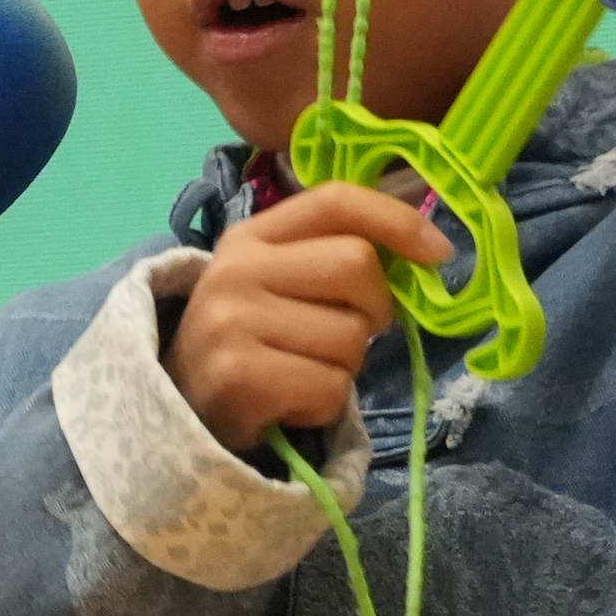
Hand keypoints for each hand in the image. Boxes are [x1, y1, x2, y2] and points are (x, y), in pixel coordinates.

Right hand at [165, 181, 447, 451]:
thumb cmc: (247, 343)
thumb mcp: (274, 282)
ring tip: (303, 372)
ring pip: (351, 337)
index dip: (398, 220)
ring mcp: (235, 323)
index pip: (335, 201)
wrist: (178, 413)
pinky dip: (325, 405)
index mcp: (251, 237)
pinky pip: (332, 389)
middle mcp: (237, 271)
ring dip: (345, 366)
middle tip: (347, 335)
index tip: (438, 254)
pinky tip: (290, 403)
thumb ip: (330, 256)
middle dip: (373, 309)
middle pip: (356, 265)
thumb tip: (425, 251)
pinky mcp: (241, 378)